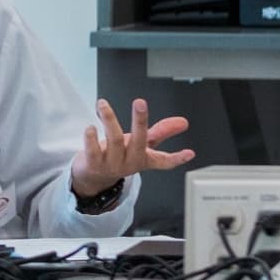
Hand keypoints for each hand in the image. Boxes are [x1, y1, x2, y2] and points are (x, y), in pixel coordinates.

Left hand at [71, 99, 193, 197]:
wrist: (92, 177)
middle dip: (140, 121)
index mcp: (144, 158)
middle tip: (140, 103)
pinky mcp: (93, 164)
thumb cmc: (119, 156)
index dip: (177, 158)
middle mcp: (129, 162)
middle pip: (138, 141)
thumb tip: (182, 122)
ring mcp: (112, 164)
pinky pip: (93, 151)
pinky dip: (90, 139)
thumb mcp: (142, 144)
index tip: (189, 153)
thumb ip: (162, 132)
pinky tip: (90, 128)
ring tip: (103, 105)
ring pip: (114, 141)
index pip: (164, 161)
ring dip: (109, 120)